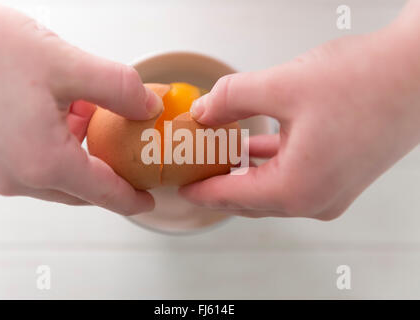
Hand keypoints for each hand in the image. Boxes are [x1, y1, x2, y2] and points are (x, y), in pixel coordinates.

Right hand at [0, 1, 162, 214]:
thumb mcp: (67, 64)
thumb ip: (119, 89)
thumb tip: (147, 107)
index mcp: (42, 162)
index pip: (102, 193)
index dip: (130, 199)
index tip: (148, 201)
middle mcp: (18, 176)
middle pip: (81, 189)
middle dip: (109, 172)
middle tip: (132, 152)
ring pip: (59, 175)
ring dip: (84, 153)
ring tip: (94, 116)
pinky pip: (37, 163)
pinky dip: (60, 146)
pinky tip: (65, 112)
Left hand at [180, 2, 419, 219]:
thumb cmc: (364, 81)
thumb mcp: (282, 85)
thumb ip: (232, 98)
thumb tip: (204, 111)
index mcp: (298, 189)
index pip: (232, 198)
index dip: (200, 191)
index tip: (179, 186)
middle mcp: (316, 200)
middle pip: (251, 198)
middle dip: (219, 182)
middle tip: (194, 164)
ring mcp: (332, 192)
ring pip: (272, 189)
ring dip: (244, 173)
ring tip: (217, 153)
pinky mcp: (342, 176)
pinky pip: (293, 178)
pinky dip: (269, 165)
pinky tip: (253, 146)